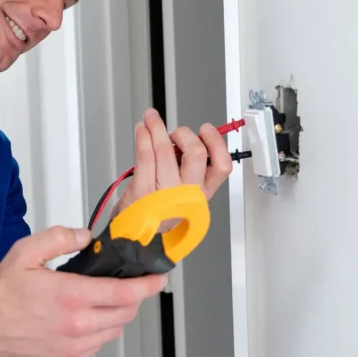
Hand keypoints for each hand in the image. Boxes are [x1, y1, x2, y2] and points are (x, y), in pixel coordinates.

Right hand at [0, 225, 166, 356]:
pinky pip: (98, 346)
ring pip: (114, 331)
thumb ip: (60, 238)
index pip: (125, 292)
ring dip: (118, 315)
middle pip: (126, 313)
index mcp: (72, 295)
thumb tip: (86, 237)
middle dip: (134, 297)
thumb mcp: (27, 251)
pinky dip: (101, 332)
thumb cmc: (2, 292)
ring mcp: (73, 346)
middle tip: (130, 285)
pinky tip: (88, 319)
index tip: (158, 277)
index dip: (148, 285)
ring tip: (106, 301)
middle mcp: (77, 324)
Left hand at [113, 108, 232, 219]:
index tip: (206, 130)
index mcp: (202, 194)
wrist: (136, 237)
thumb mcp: (184, 194)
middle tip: (175, 132)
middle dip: (184, 133)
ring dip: (157, 127)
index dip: (216, 143)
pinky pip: (145, 156)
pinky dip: (143, 137)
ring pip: (165, 150)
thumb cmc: (159, 212)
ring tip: (151, 119)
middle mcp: (187, 195)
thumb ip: (189, 169)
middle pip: (195, 153)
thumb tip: (189, 137)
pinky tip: (142, 130)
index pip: (221, 166)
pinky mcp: (143, 192)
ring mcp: (164, 194)